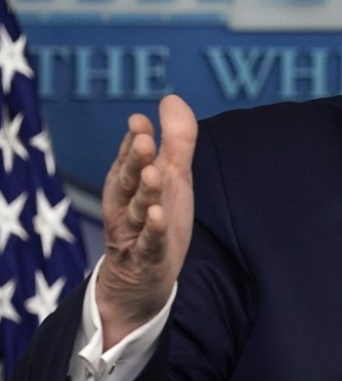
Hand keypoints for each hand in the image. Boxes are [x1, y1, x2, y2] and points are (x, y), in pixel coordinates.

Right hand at [96, 95, 196, 349]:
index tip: (141, 121)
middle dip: (135, 161)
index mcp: (131, 185)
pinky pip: (149, 243)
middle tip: (143, 139)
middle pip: (129, 181)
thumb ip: (175, 140)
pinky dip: (153, 230)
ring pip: (137, 210)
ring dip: (145, 192)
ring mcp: (135, 233)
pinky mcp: (147, 258)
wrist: (141, 282)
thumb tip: (171, 98)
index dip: (135, 141)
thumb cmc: (157, 220)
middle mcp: (127, 206)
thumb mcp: (172, 178)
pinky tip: (158, 216)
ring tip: (154, 174)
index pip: (130, 159)